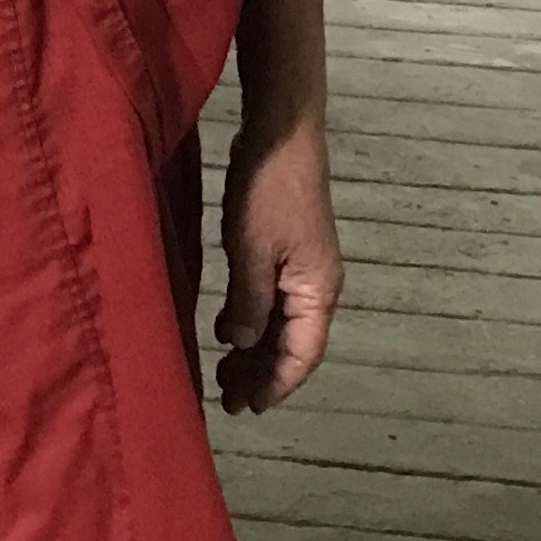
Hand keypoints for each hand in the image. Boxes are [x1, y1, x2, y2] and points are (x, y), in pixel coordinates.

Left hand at [215, 120, 342, 413]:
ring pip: (280, 324)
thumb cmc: (268, 191)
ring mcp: (301, 267)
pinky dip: (250, 321)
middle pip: (292, 344)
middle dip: (261, 374)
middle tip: (227, 402)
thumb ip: (248, 303)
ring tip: (223, 375)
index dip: (275, 384)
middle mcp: (316, 285)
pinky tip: (225, 332)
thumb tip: (239, 345)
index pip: (302, 354)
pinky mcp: (284, 250)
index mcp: (317, 290)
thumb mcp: (252, 251)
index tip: (247, 408)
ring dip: (254, 351)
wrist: (281, 132)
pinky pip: (270, 301)